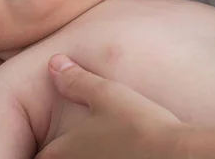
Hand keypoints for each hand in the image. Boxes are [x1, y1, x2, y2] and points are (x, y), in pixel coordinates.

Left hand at [35, 55, 184, 158]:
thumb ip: (76, 80)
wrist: (177, 155)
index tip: (58, 141)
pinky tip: (123, 153)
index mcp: (59, 153)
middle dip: (62, 153)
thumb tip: (54, 63)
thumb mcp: (106, 94)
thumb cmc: (139, 124)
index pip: (37, 157)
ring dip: (84, 157)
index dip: (43, 149)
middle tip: (79, 141)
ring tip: (104, 146)